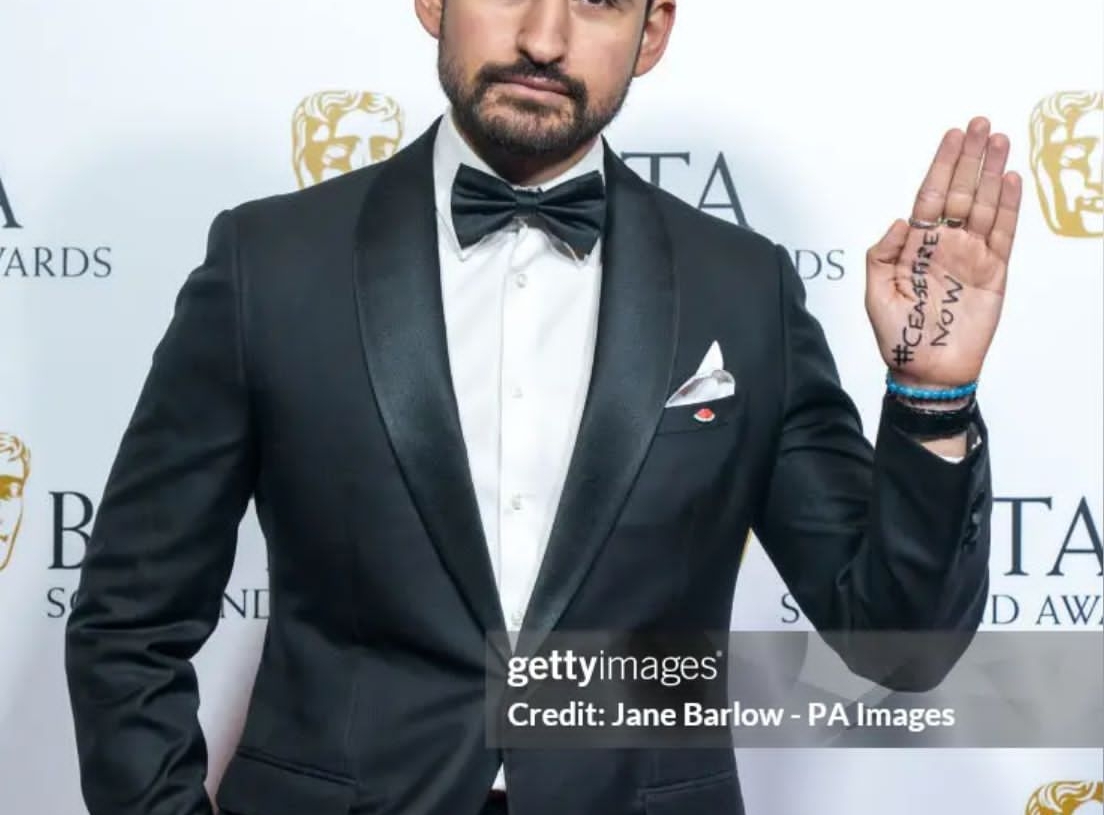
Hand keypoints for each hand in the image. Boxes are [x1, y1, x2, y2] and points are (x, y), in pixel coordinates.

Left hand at [865, 116, 1021, 388]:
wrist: (926, 371)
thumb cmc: (897, 336)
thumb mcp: (876, 294)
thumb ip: (882, 255)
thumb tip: (899, 221)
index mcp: (915, 246)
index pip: (930, 196)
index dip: (941, 165)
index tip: (952, 135)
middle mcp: (944, 245)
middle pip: (960, 191)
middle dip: (970, 157)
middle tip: (981, 125)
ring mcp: (971, 256)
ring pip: (984, 205)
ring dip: (992, 172)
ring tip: (1000, 140)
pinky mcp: (994, 273)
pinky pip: (1003, 234)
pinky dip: (1008, 207)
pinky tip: (1011, 180)